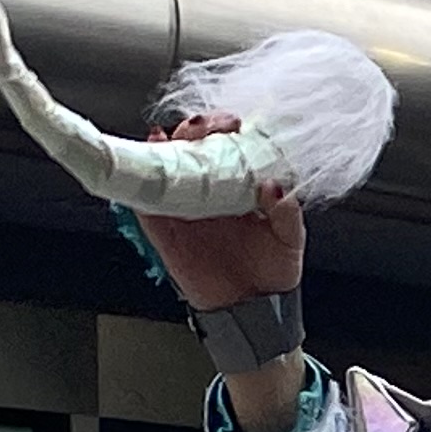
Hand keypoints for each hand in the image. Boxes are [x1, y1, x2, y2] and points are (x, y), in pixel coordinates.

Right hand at [135, 118, 306, 309]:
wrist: (253, 307)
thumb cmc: (273, 268)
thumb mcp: (290, 239)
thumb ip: (285, 212)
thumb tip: (274, 185)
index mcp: (238, 184)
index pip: (227, 144)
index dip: (226, 128)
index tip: (233, 124)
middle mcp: (207, 188)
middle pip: (192, 145)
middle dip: (196, 129)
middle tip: (204, 127)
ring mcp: (181, 204)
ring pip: (165, 164)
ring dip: (167, 145)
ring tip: (175, 137)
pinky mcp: (160, 226)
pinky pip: (143, 199)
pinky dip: (140, 181)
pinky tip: (146, 166)